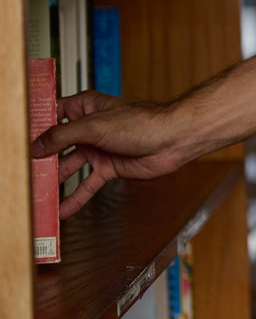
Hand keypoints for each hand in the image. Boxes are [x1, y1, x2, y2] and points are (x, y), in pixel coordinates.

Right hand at [32, 90, 187, 218]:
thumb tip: (38, 145)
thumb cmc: (144, 122)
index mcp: (86, 108)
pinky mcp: (109, 167)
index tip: (20, 139)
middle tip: (24, 172)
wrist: (173, 140)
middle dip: (41, 158)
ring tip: (36, 194)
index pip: (53, 114)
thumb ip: (64, 136)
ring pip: (69, 167)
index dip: (37, 126)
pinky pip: (87, 184)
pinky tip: (61, 210)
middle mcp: (90, 128)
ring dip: (54, 181)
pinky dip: (74, 197)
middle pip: (57, 144)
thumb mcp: (96, 126)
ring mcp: (99, 148)